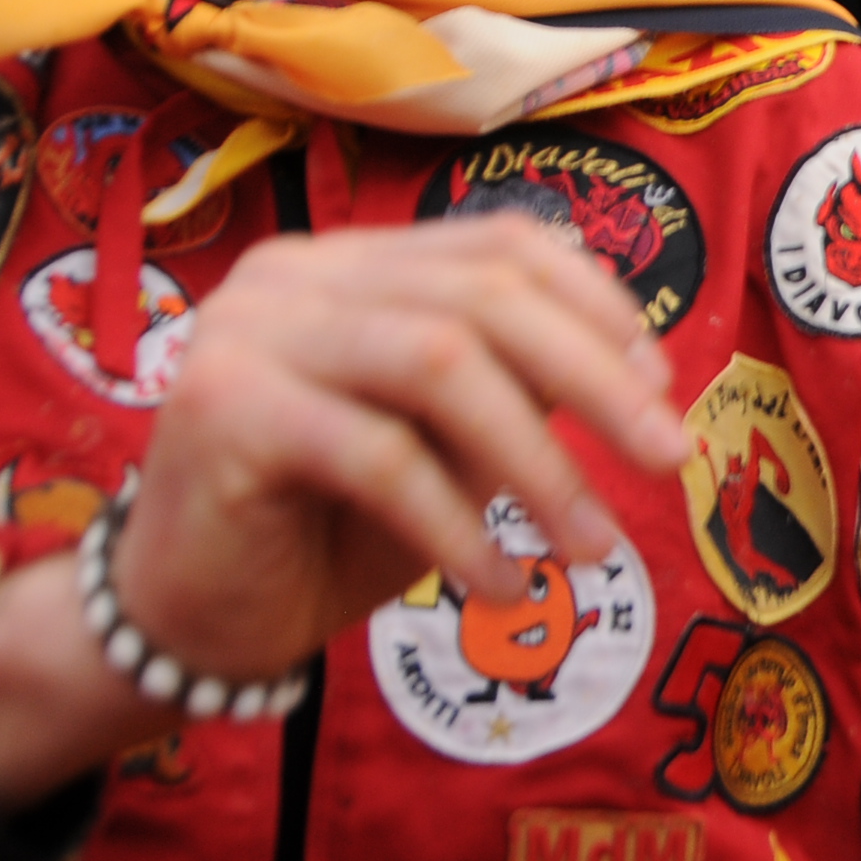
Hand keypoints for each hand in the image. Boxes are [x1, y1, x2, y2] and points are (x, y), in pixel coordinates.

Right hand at [0, 216, 686, 811]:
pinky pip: (377, 455)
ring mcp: (250, 329)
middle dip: (596, 378)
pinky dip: (457, 524)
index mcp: (356, 262)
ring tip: (592, 546)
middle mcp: (297, 272)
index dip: (599, 306)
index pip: (502, 245)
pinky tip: (500, 584)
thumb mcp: (450, 446)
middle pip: (484, 293)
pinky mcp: (221, 407)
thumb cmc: (335, 526)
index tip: (663, 388)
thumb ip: (518, 387)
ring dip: (537, 462)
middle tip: (666, 459)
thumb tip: (638, 375)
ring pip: (440, 362)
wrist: (194, 616)